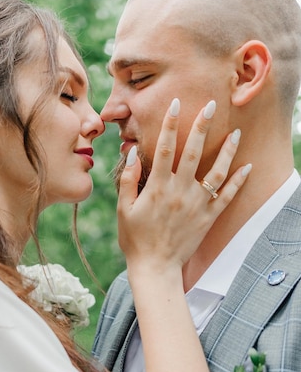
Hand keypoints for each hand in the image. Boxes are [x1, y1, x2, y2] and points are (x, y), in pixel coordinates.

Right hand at [117, 98, 250, 270]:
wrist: (155, 267)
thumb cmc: (135, 239)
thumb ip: (128, 180)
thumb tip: (132, 153)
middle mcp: (180, 191)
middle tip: (210, 105)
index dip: (169, 124)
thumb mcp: (124, 209)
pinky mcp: (208, 218)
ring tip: (236, 132)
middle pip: (193, 152)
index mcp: (157, 187)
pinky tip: (247, 166)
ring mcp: (197, 204)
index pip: (164, 147)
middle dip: (201, 126)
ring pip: (216, 172)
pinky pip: (226, 197)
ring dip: (227, 151)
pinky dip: (238, 182)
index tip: (175, 104)